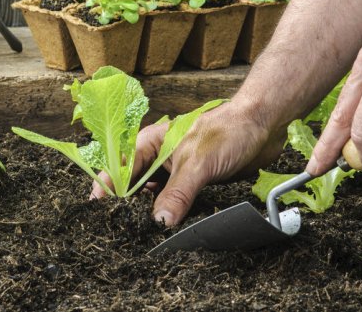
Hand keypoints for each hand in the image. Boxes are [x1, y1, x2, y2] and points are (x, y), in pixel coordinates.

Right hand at [90, 101, 285, 225]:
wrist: (263, 125)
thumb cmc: (228, 131)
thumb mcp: (197, 164)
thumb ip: (177, 193)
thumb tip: (158, 223)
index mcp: (151, 143)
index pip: (120, 168)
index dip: (107, 189)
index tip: (98, 211)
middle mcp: (160, 158)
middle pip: (134, 186)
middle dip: (127, 206)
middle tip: (121, 230)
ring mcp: (177, 172)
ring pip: (154, 197)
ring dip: (150, 214)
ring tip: (141, 235)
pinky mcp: (194, 184)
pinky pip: (176, 203)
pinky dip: (171, 216)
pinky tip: (169, 230)